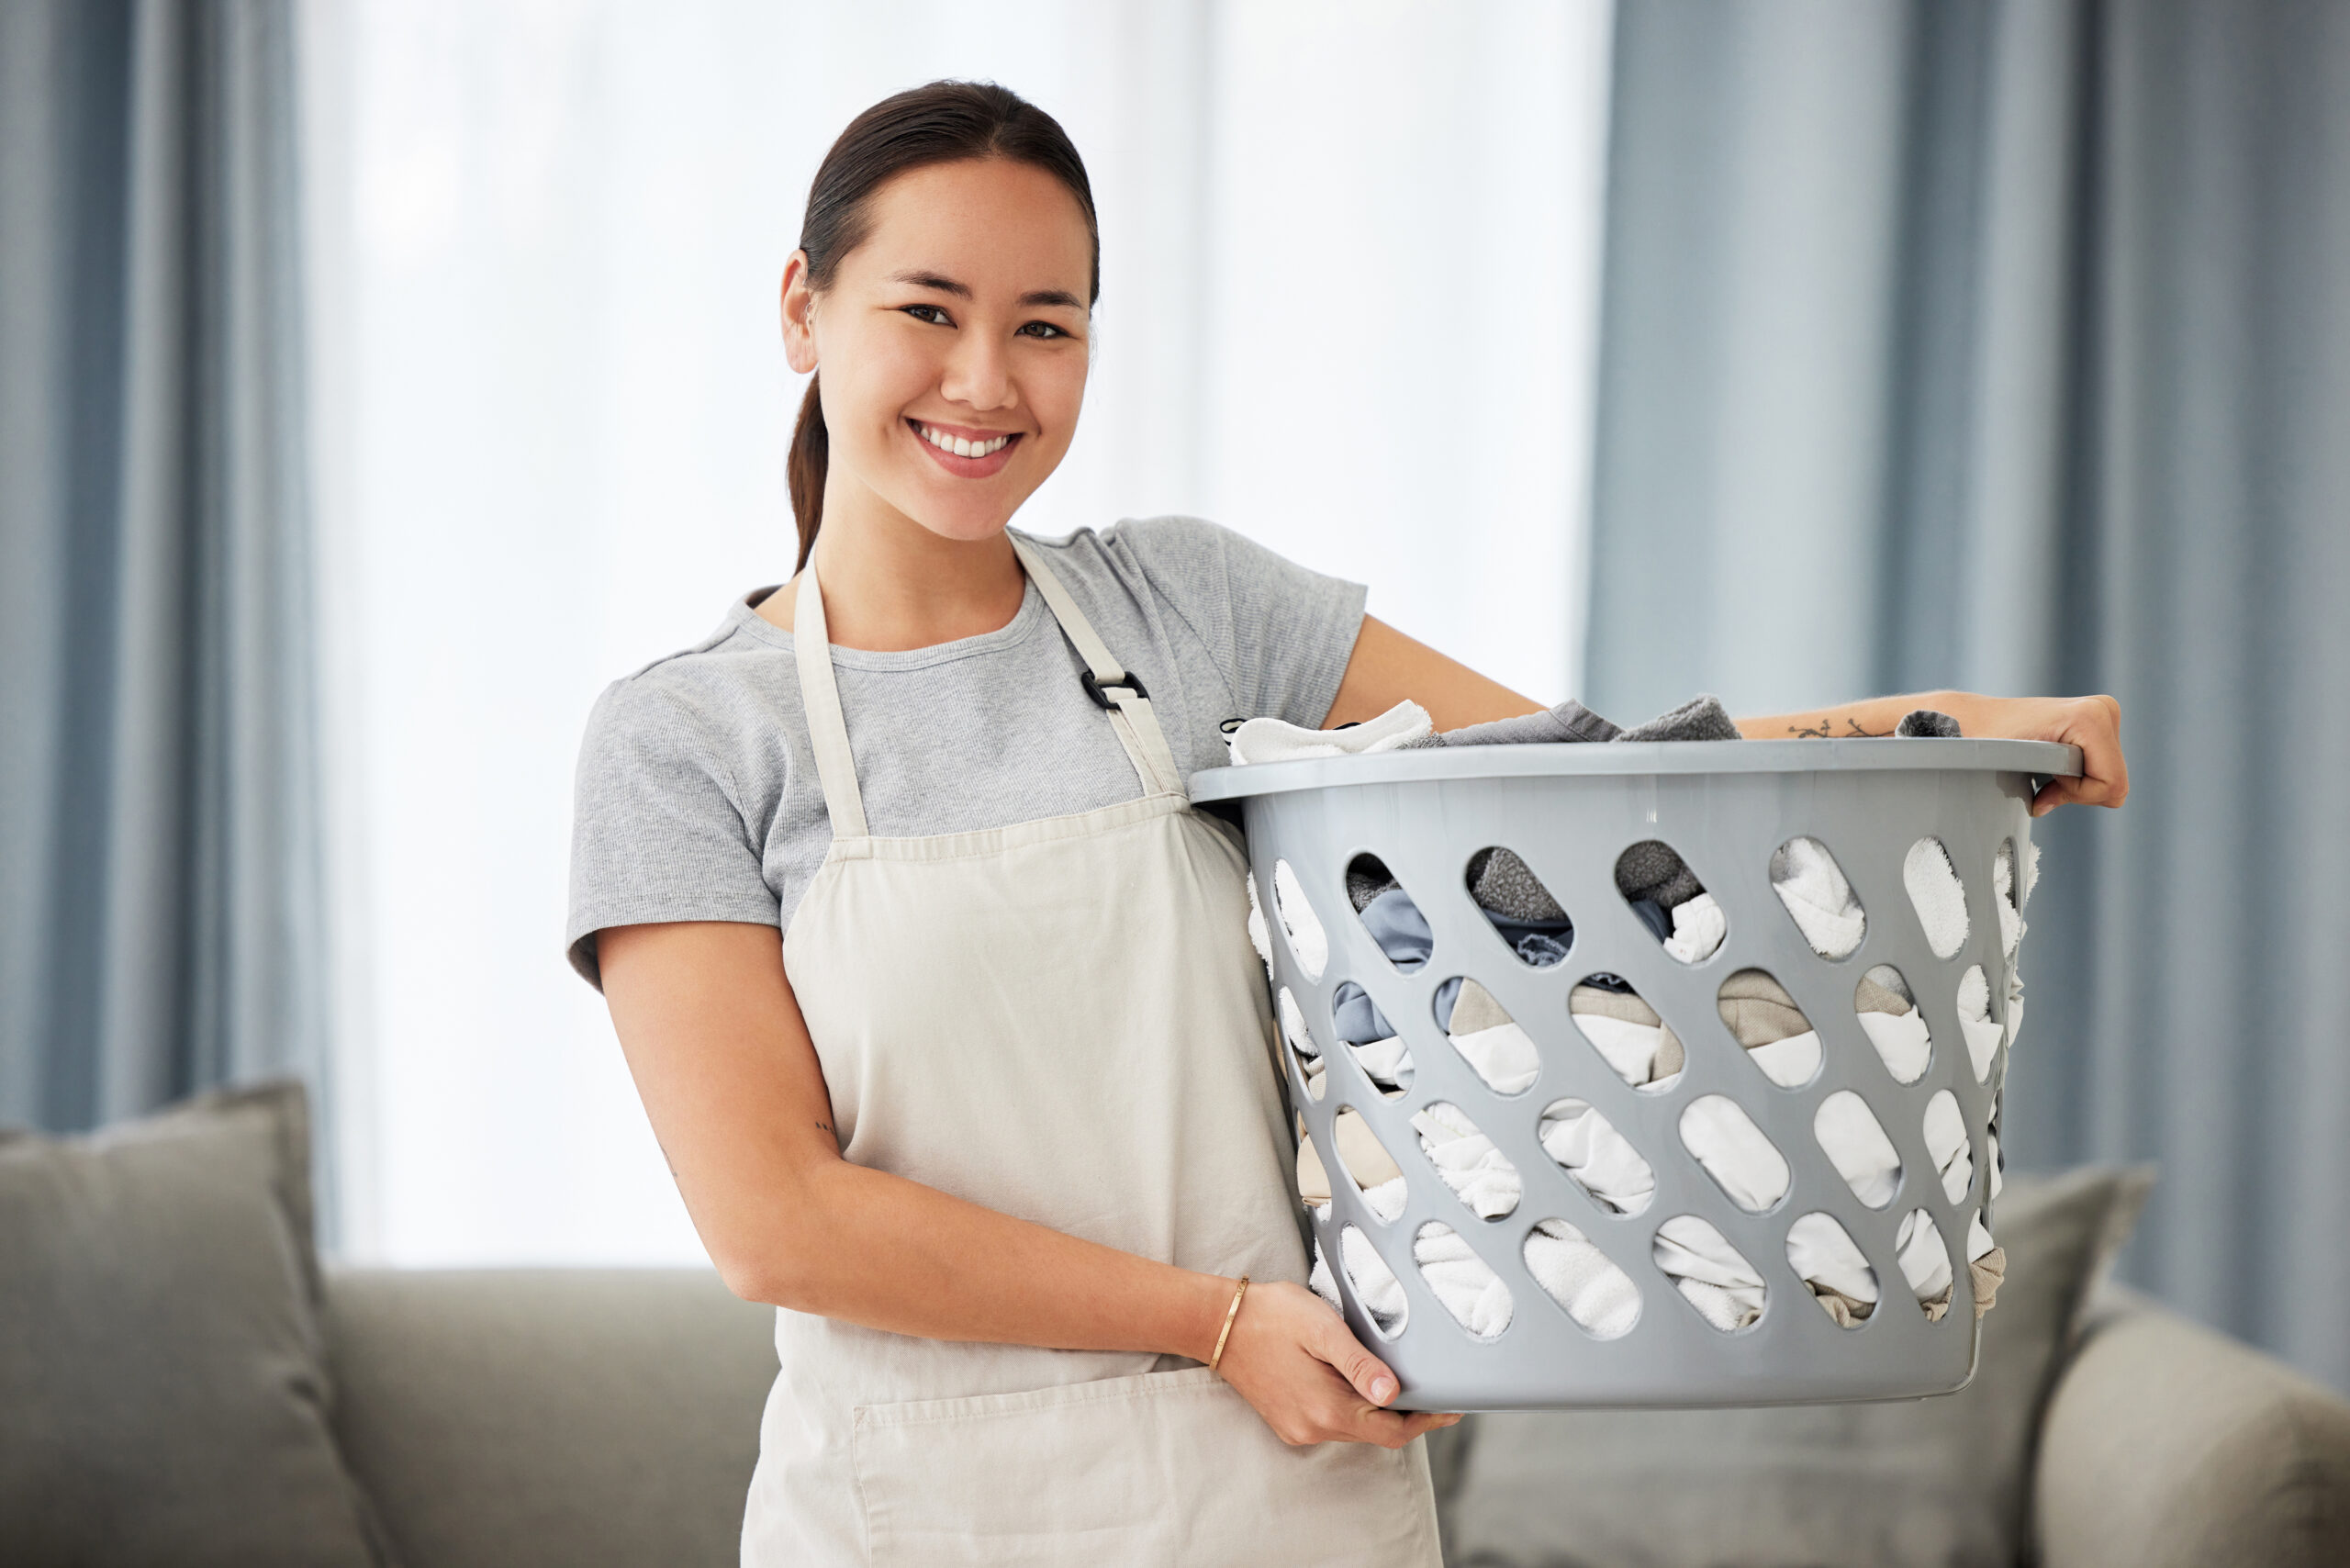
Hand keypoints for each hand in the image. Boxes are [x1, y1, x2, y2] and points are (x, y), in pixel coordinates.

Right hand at [1212, 1279, 1461, 1448]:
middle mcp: (1313, 1428)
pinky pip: (1332, 1422)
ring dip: (1378, 1410)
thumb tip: (1394, 1394)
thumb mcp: (1323, 1329)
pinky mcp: (1287, 1420)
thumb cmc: (1271, 1317)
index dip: (1426, 1421)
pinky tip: (1356, 1381)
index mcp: (1327, 1409)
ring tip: (1396, 1379)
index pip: (1392, 1431)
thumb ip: (1360, 1363)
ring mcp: (1298, 1428)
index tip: (1452, 1407)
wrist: (1217, 1322)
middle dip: (1406, 1414)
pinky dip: (1352, 1408)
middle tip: (1430, 1388)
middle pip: (1375, 1432)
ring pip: (1354, 1428)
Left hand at [1954, 693, 2127, 815]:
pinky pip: (2105, 769)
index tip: (2046, 784)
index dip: (2078, 794)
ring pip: (2111, 778)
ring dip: (2078, 785)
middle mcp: (2103, 711)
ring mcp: (2104, 715)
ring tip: (2046, 773)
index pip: (2111, 783)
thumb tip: (2041, 808)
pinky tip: (2053, 768)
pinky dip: (2079, 777)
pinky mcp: (2100, 723)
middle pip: (2115, 783)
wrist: (1979, 720)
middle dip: (2079, 792)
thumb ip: (2043, 791)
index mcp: (2090, 717)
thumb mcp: (2014, 765)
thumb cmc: (1987, 740)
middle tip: (2044, 781)